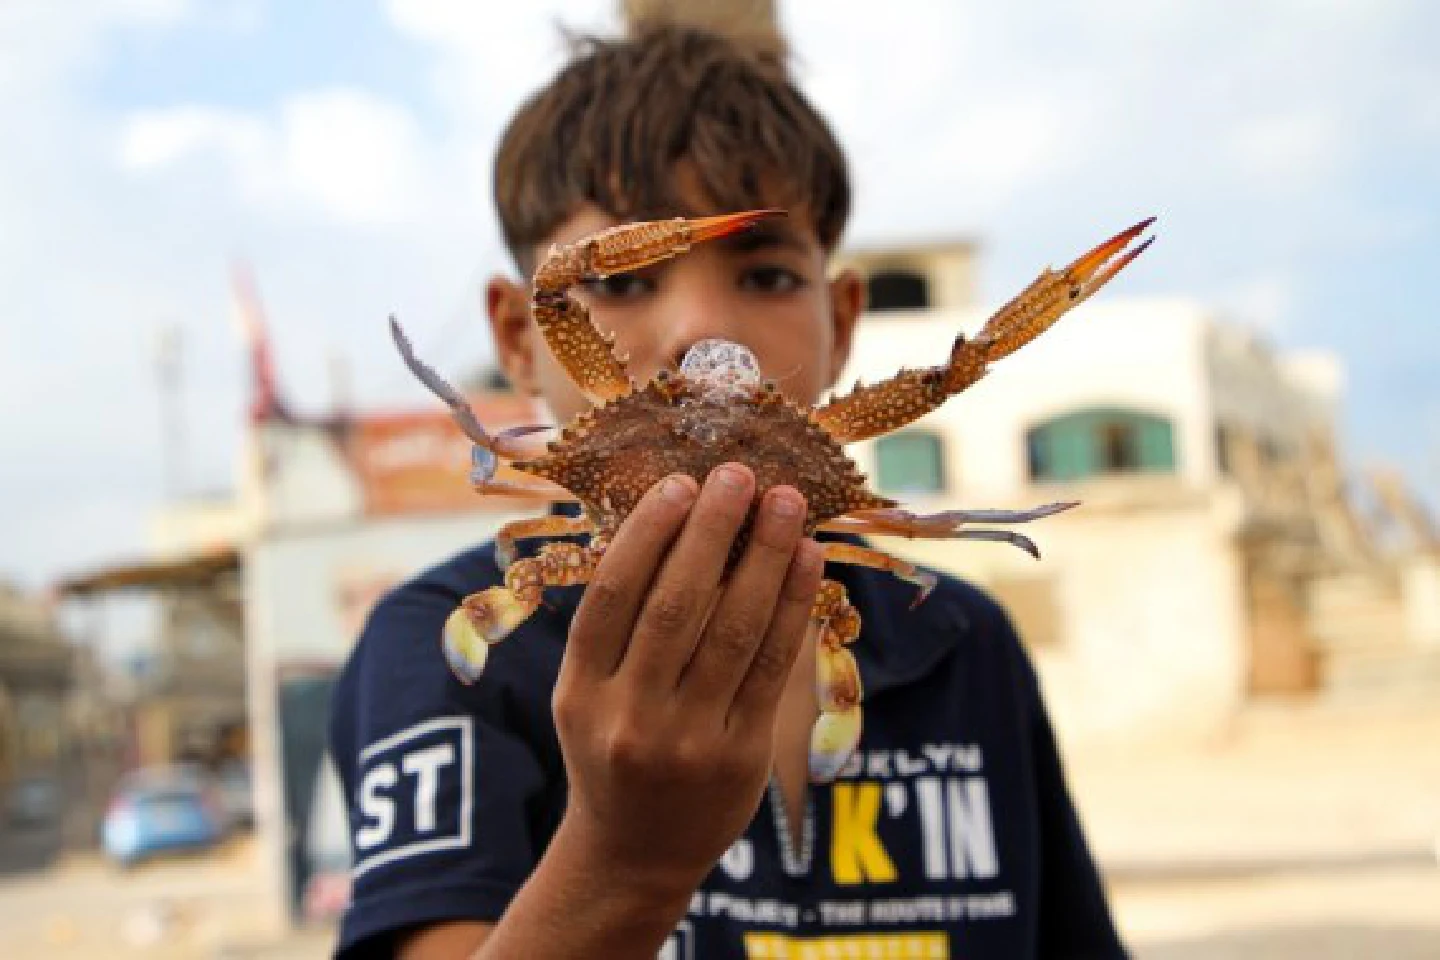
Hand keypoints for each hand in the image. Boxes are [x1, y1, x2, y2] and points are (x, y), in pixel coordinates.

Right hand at [550, 463, 822, 893]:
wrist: (634, 854)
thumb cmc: (612, 751)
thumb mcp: (587, 696)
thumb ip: (617, 629)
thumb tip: (671, 523)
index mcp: (580, 692)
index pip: (612, 598)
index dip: (647, 535)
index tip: (680, 482)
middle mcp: (630, 717)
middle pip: (675, 606)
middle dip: (712, 531)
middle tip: (739, 473)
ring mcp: (688, 740)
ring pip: (733, 631)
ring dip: (764, 558)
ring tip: (785, 503)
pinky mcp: (741, 756)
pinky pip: (773, 667)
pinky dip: (792, 607)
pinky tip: (806, 560)